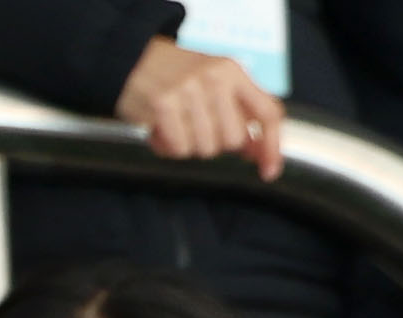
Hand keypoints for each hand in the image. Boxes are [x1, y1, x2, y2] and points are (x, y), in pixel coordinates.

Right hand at [114, 36, 282, 180]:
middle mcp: (215, 78)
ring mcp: (189, 90)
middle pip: (233, 139)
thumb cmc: (174, 77)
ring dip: (188, 146)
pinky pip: (179, 149)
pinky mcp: (163, 105)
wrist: (130, 60)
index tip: (269, 171)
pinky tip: (159, 131)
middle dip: (214, 143)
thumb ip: (236, 113)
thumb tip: (258, 152)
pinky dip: (168, 148)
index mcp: (232, 71)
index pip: (267, 112)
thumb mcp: (212, 83)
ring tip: (174, 126)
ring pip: (205, 148)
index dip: (272, 145)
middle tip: (195, 128)